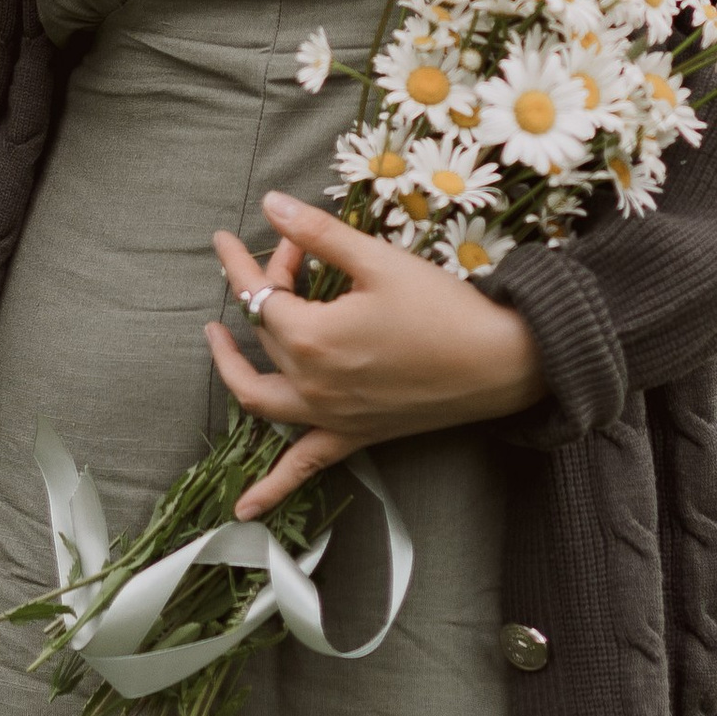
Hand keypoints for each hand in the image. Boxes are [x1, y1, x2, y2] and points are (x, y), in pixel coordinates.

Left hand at [205, 192, 542, 517]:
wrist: (498, 362)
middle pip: (268, 331)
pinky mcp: (355, 436)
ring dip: (233, 370)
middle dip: (269, 284)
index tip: (230, 237)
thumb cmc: (441, 307)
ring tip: (218, 340)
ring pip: (261, 401)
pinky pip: (304, 467)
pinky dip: (270, 489)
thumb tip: (272, 204)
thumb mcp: (377, 260)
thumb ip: (319, 234)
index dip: (248, 261)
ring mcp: (331, 417)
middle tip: (292, 252)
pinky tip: (243, 511)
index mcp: (312, 338)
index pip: (262, 295)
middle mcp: (312, 385)